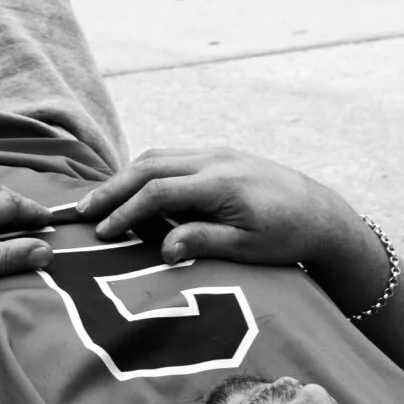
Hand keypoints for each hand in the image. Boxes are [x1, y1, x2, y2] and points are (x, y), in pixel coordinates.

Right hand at [82, 149, 337, 268]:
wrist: (320, 213)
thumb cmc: (286, 237)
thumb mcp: (248, 248)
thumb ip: (204, 242)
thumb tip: (162, 249)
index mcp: (220, 183)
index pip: (159, 193)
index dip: (126, 212)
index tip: (102, 234)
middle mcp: (213, 160)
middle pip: (149, 166)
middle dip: (113, 189)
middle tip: (83, 211)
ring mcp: (215, 153)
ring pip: (158, 157)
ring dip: (125, 177)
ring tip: (99, 201)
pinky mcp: (217, 156)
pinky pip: (173, 157)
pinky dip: (146, 171)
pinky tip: (132, 189)